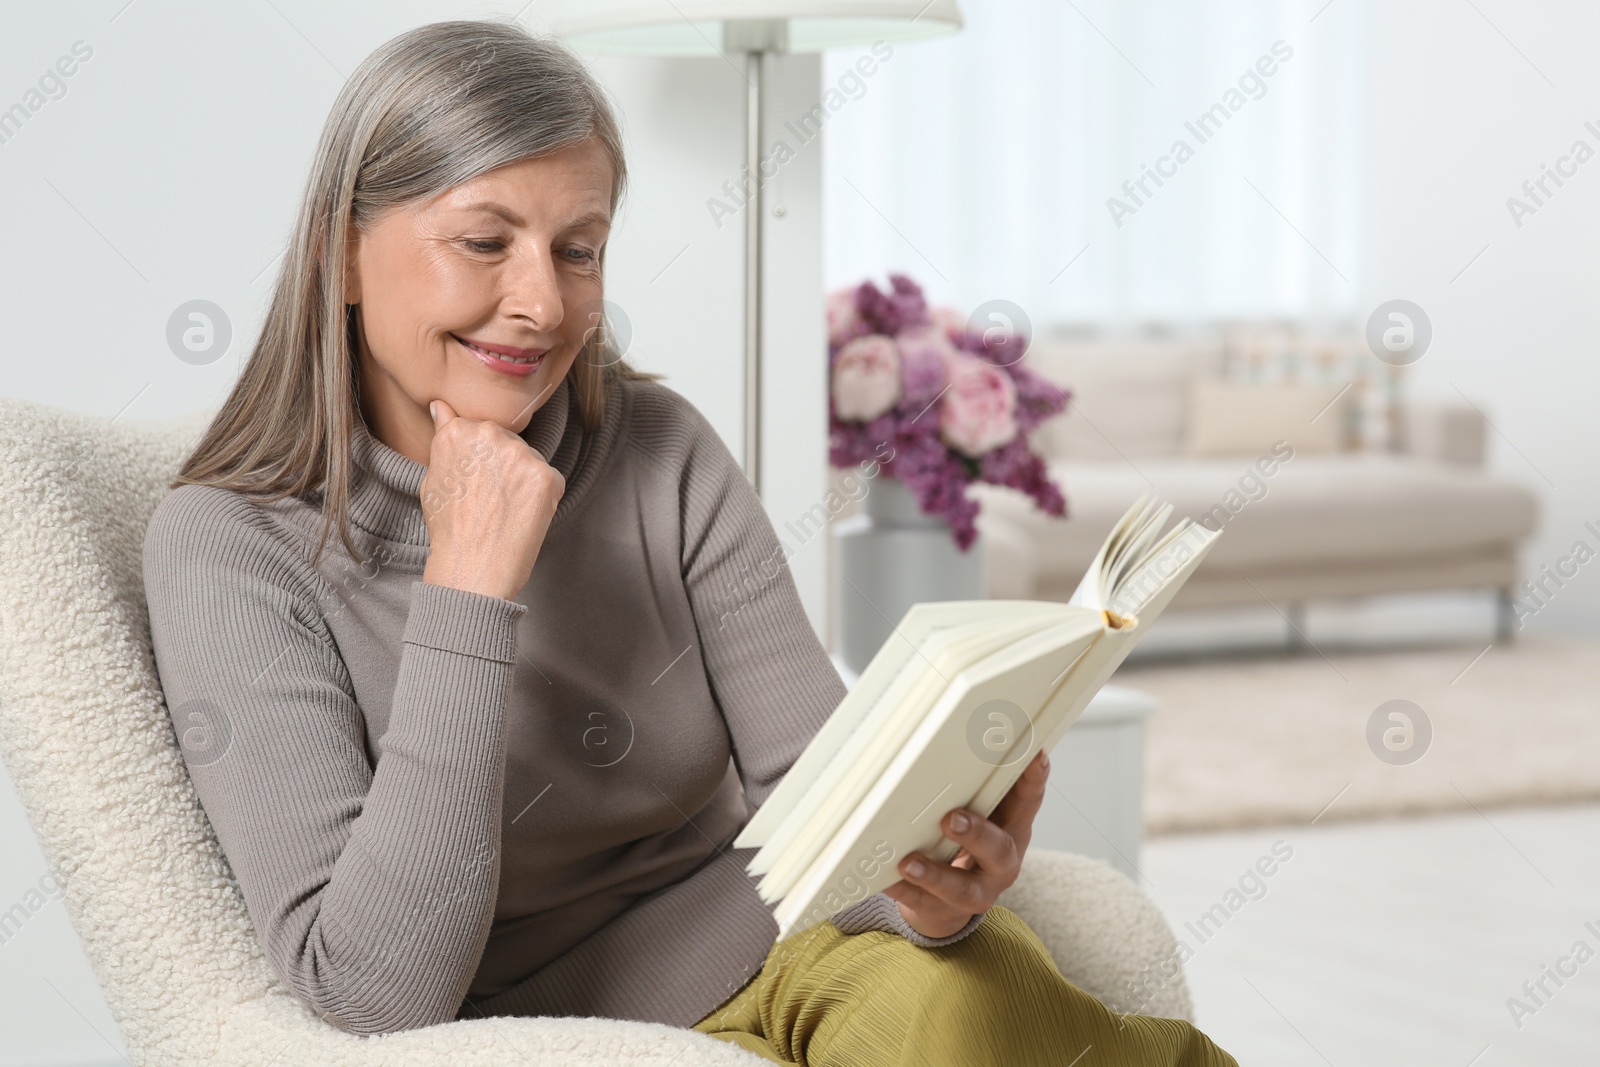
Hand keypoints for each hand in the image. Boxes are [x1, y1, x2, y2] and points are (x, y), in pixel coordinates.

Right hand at [419, 398, 564, 600]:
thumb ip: (444, 437)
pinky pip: (549, 479)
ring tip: (504, 511)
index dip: (479, 461)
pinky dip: (541, 498)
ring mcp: (521, 454)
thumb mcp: (433, 478)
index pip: (480, 432)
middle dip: (503, 467)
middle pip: (507, 443)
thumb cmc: (450, 530)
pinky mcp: (547, 475)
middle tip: (490, 501)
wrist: (472, 570)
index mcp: (459, 431)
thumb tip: (441, 406)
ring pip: (529, 461)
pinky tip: (522, 516)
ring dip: (523, 481)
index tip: (475, 484)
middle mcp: (491, 435)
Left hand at [881, 748, 1049, 938]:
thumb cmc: (965, 841)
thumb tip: (949, 729)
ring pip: (961, 888)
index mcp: (1012, 829)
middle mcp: (1001, 862)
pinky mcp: (944, 910)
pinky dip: (902, 890)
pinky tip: (885, 879)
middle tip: (951, 818)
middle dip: (976, 834)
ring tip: (909, 862)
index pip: (1028, 801)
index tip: (1034, 754)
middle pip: (998, 850)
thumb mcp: (979, 810)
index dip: (1034, 780)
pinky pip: (922, 903)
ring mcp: (975, 891)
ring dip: (935, 873)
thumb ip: (973, 782)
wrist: (949, 900)